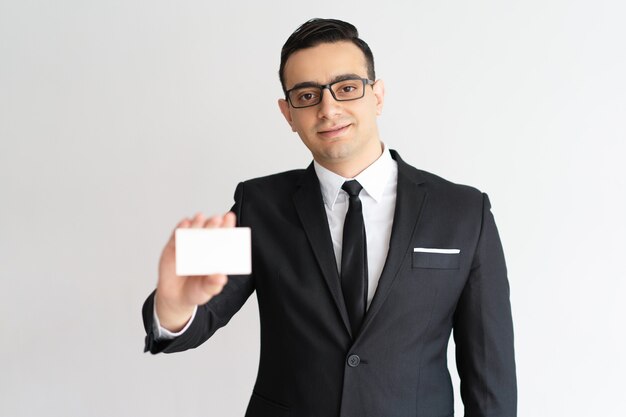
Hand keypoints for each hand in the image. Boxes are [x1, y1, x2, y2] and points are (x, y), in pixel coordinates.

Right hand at [155, 212, 236, 331]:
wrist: (174, 297)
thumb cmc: (195, 291)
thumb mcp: (206, 291)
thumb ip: (213, 284)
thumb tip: (222, 278)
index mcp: (215, 254)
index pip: (223, 238)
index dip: (227, 227)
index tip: (230, 218)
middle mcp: (203, 247)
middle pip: (209, 232)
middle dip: (213, 225)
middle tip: (217, 219)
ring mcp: (188, 245)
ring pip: (193, 231)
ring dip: (197, 224)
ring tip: (200, 217)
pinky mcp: (173, 247)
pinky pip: (176, 236)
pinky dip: (180, 229)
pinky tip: (185, 223)